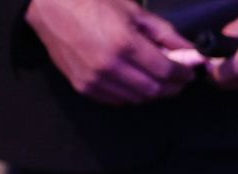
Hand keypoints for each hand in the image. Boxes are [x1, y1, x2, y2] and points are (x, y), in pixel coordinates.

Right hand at [24, 0, 195, 104]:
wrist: (48, 5)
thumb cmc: (90, 1)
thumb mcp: (132, 10)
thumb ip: (164, 33)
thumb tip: (189, 50)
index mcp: (124, 44)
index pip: (166, 71)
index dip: (182, 74)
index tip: (188, 71)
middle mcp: (109, 66)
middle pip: (154, 90)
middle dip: (172, 87)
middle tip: (178, 78)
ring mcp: (94, 79)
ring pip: (137, 98)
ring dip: (152, 92)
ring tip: (157, 78)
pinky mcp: (83, 86)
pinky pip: (117, 100)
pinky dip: (131, 94)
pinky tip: (134, 81)